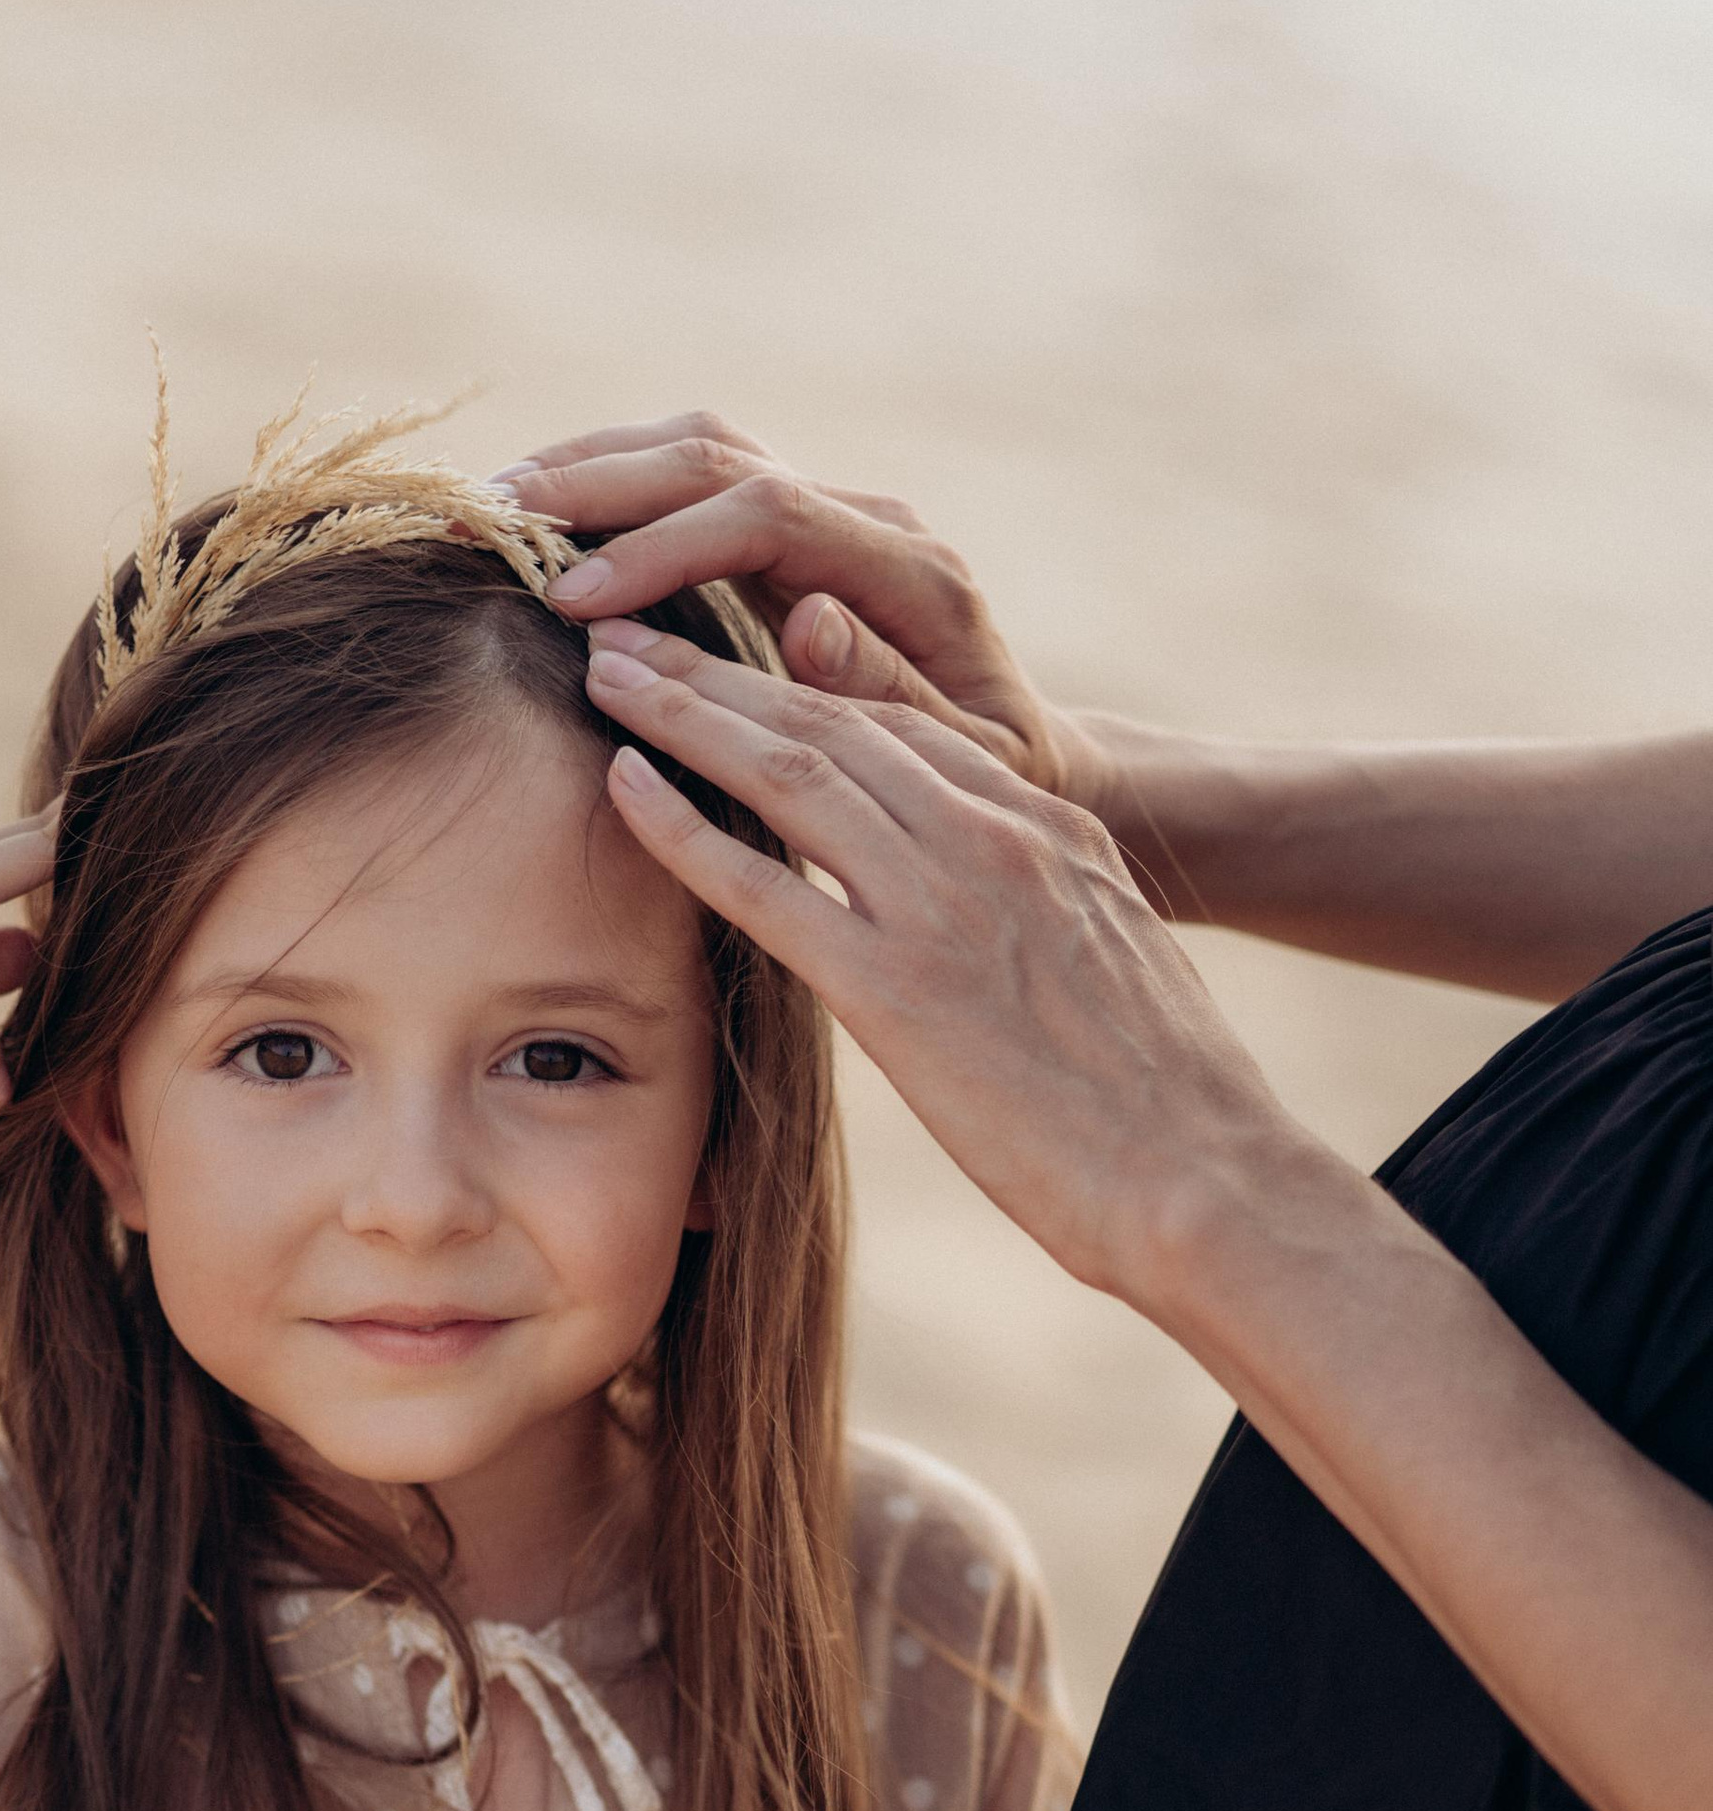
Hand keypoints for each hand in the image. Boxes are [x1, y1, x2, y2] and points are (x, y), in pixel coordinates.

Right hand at [499, 412, 1098, 806]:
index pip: (766, 516)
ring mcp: (834, 516)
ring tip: (499, 502)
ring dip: (596, 466)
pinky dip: (618, 486)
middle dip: (603, 483)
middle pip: (721, 455)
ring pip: (702, 446)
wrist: (1027, 760)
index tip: (572, 604)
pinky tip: (548, 515)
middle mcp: (872, 522)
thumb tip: (811, 617)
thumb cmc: (991, 785)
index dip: (662, 549)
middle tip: (496, 517)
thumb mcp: (963, 765)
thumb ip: (889, 695)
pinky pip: (699, 480)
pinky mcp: (800, 532)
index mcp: (912, 573)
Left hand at [580, 623, 1326, 1306]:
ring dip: (686, 712)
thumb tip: (984, 927)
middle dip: (722, 667)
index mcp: (1048, 823)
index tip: (732, 647)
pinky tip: (623, 782)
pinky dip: (685, 825)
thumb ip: (1038, 907)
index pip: (907, 719)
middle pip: (833, 718)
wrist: (1204, 1177)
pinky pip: (765, 884)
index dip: (806, 673)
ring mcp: (942, 904)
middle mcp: (994, 834)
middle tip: (629, 633)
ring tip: (605, 673)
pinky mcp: (895, 990)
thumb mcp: (1106, 959)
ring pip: (791, 768)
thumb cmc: (1164, 1103)